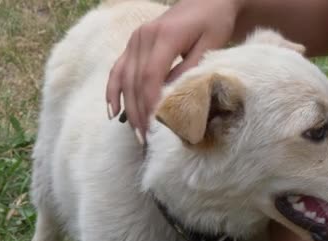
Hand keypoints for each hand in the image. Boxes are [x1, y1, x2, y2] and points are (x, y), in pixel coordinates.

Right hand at [106, 0, 242, 140]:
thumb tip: (173, 97)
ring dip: (128, 108)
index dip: (150, 103)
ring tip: (136, 134)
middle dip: (139, 112)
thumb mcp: (210, 45)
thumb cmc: (214, 23)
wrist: (207, 1)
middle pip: (135, 81)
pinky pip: (118, 70)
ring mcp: (135, 40)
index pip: (151, 76)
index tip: (154, 127)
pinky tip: (113, 112)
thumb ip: (191, 69)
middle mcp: (143, 36)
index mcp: (164, 36)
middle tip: (146, 140)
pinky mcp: (133, 44)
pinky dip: (113, 91)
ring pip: (125, 79)